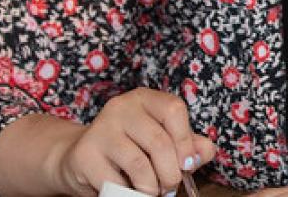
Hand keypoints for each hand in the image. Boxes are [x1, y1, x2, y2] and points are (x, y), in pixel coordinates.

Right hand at [51, 88, 216, 195]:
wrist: (81, 159)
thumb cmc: (130, 149)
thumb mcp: (162, 141)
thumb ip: (189, 145)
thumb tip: (205, 152)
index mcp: (145, 99)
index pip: (174, 110)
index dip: (186, 141)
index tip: (188, 164)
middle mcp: (121, 107)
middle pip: (160, 142)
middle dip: (171, 174)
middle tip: (169, 186)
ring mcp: (100, 129)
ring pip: (140, 165)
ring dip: (152, 188)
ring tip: (151, 191)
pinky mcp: (85, 154)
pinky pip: (116, 182)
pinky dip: (128, 193)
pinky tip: (127, 189)